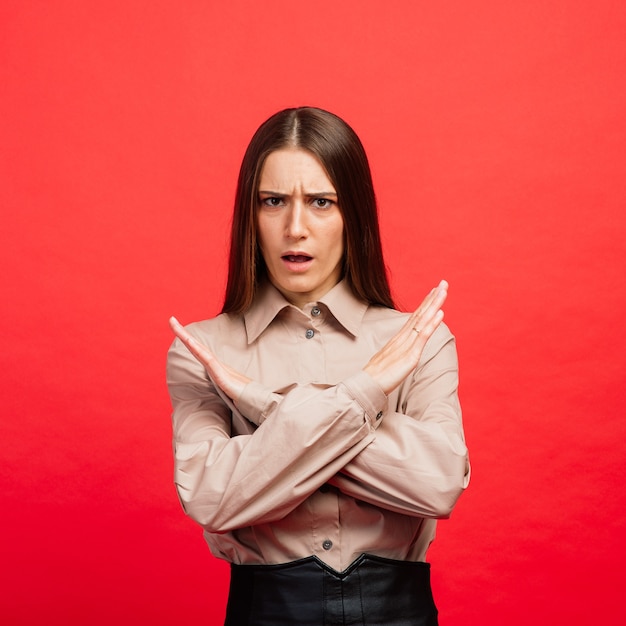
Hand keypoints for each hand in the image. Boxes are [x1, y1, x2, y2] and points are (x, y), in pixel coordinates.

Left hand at [169, 316, 250, 400]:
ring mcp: (219, 368)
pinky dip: (197, 350)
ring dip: (185, 336)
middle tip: (170, 319)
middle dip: (182, 332)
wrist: (257, 401)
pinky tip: (189, 341)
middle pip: (196, 345)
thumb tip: (218, 389)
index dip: (189, 341)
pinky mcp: (221, 375)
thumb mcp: (229, 390)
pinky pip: (207, 360)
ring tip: (173, 324)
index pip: (199, 351)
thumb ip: (223, 386)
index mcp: (216, 367)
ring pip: (198, 349)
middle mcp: (216, 364)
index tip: (179, 330)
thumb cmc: (244, 397)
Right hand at [363, 280, 447, 394]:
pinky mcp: (410, 355)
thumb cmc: (376, 376)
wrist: (366, 385)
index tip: (434, 291)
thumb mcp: (389, 360)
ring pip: (423, 320)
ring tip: (443, 291)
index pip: (415, 317)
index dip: (425, 303)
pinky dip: (432, 324)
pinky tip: (440, 313)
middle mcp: (403, 338)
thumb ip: (397, 353)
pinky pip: (422, 336)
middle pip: (420, 314)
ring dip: (434, 305)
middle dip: (432, 298)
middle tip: (443, 283)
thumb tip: (402, 350)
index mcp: (399, 339)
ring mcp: (406, 345)